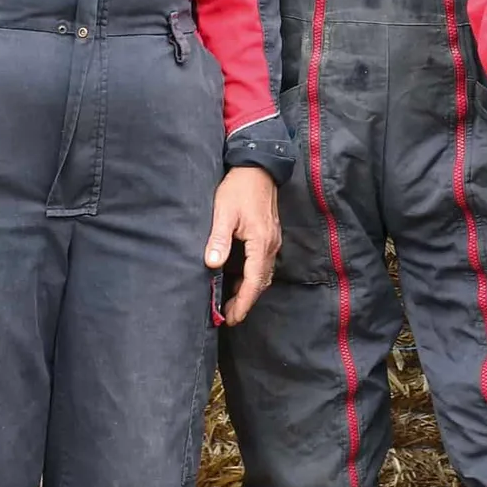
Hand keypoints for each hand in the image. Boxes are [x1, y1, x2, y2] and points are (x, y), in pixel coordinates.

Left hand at [205, 167, 280, 325]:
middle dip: (245, 301)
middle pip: (261, 282)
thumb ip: (218, 238)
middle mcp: (271, 245)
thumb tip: (212, 264)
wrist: (258, 167)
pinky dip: (252, 277)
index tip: (233, 318)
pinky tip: (238, 280)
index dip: (243, 302)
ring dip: (249, 290)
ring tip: (231, 303)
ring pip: (264, 274)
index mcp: (261, 242)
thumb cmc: (239, 188)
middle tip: (229, 316)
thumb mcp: (223, 212)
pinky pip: (263, 264)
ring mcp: (273, 241)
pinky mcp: (269, 236)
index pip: (254, 280)